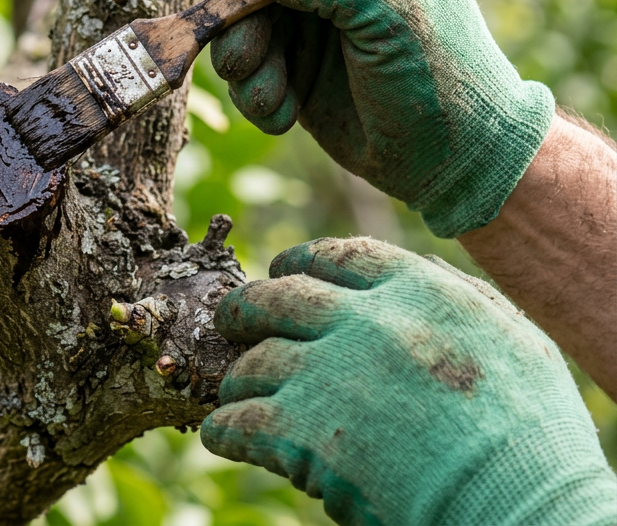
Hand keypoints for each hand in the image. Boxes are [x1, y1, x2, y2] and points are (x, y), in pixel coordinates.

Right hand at [191, 0, 552, 236]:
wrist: (452, 162)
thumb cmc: (443, 77)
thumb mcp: (394, 14)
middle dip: (235, 14)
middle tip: (241, 57)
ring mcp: (308, 15)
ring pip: (236, 18)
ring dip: (242, 61)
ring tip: (271, 97)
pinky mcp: (292, 62)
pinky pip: (244, 65)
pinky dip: (253, 92)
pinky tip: (284, 114)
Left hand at [202, 237, 616, 525]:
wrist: (518, 504)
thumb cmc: (533, 438)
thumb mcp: (517, 343)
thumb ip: (462, 299)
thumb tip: (423, 270)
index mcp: (420, 293)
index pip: (341, 256)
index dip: (303, 262)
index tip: (284, 270)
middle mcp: (365, 321)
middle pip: (280, 298)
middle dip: (249, 307)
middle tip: (235, 319)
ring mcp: (326, 373)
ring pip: (254, 362)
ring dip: (241, 377)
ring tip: (238, 389)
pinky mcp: (299, 429)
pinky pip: (237, 421)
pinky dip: (225, 428)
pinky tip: (224, 435)